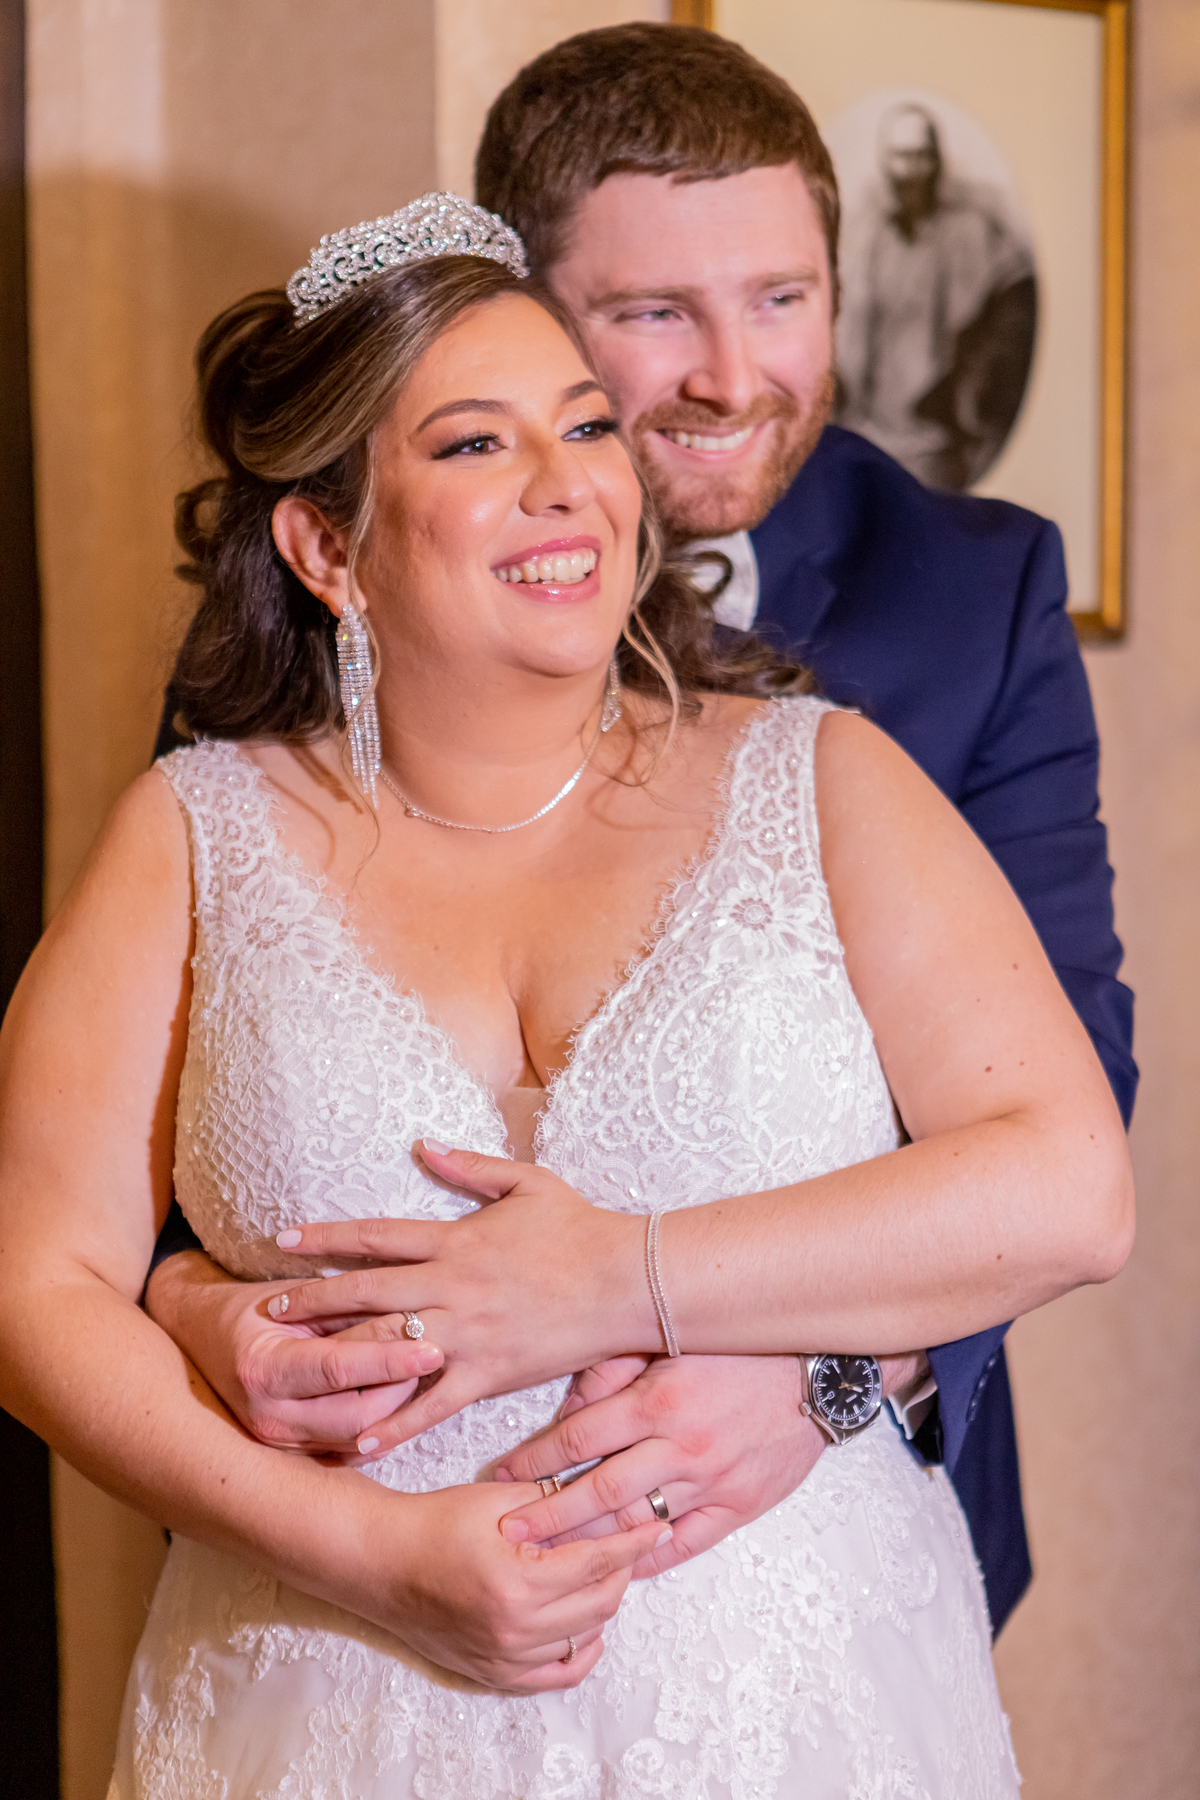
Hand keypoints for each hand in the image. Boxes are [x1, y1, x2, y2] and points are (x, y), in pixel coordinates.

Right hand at [144, 1250, 443, 1451]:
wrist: (199, 1337)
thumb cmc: (254, 1307)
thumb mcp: (293, 1296)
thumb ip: (345, 1311)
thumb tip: (409, 1318)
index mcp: (263, 1368)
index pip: (338, 1369)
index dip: (389, 1360)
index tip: (433, 1348)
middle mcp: (268, 1417)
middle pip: (357, 1417)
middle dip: (402, 1388)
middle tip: (434, 1355)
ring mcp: (280, 1443)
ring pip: (359, 1438)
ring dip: (396, 1408)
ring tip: (420, 1372)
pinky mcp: (295, 1455)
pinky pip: (351, 1448)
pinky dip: (381, 1425)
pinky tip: (402, 1399)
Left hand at [263, 1144, 646, 1451]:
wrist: (625, 1282)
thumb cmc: (580, 1228)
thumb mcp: (526, 1183)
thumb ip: (469, 1166)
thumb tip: (422, 1144)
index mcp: (456, 1240)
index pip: (376, 1236)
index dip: (325, 1238)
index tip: (283, 1240)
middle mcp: (451, 1287)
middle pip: (366, 1293)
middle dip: (313, 1300)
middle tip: (268, 1311)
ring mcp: (466, 1333)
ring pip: (387, 1348)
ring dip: (336, 1358)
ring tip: (295, 1370)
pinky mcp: (488, 1373)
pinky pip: (432, 1404)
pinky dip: (393, 1423)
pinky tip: (358, 1440)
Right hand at [374, 1480, 671, 1692]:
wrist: (382, 1561)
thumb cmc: (436, 1522)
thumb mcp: (500, 1497)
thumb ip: (556, 1501)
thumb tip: (607, 1500)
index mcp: (519, 1581)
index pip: (599, 1562)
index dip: (632, 1541)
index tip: (655, 1525)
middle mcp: (516, 1629)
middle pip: (601, 1602)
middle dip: (621, 1569)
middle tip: (625, 1542)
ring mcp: (505, 1657)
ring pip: (585, 1635)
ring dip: (602, 1604)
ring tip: (600, 1572)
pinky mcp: (494, 1673)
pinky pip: (556, 1675)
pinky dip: (580, 1651)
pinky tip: (587, 1627)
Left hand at [493, 1352, 827, 1578]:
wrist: (818, 1370)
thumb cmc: (739, 1348)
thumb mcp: (670, 1339)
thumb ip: (614, 1370)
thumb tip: (568, 1408)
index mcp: (658, 1399)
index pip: (579, 1438)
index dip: (535, 1460)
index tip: (503, 1475)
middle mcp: (681, 1445)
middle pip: (596, 1491)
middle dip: (545, 1514)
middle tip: (505, 1533)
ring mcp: (712, 1480)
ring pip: (635, 1523)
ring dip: (587, 1542)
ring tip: (548, 1556)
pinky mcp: (740, 1504)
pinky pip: (685, 1542)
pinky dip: (648, 1558)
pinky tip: (617, 1568)